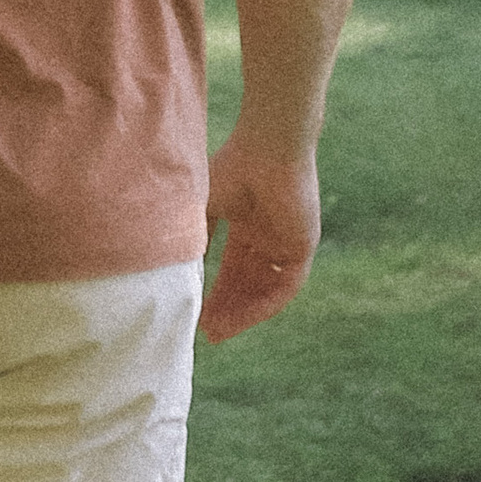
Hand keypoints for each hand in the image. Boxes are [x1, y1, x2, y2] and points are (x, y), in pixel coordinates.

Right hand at [200, 126, 320, 343]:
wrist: (266, 148)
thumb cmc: (231, 167)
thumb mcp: (203, 209)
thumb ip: (195, 239)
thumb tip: (177, 274)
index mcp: (247, 224)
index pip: (232, 269)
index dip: (216, 292)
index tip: (197, 314)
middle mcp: (268, 237)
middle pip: (248, 284)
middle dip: (227, 308)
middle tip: (206, 333)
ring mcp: (287, 243)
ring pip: (265, 289)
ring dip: (244, 311)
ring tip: (219, 331)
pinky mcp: (303, 247)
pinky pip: (285, 286)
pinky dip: (264, 304)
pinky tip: (243, 317)